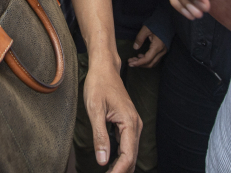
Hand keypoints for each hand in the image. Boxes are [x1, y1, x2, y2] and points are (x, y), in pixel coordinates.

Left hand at [83, 57, 141, 171]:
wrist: (105, 68)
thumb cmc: (99, 85)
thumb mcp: (95, 110)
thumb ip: (99, 136)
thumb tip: (102, 161)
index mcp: (129, 122)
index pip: (128, 156)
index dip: (119, 171)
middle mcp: (135, 125)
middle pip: (132, 157)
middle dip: (121, 171)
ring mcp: (133, 124)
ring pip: (130, 153)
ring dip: (121, 166)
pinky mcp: (128, 124)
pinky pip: (127, 145)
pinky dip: (120, 157)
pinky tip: (111, 163)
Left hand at [128, 26, 166, 67]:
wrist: (168, 20)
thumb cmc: (157, 23)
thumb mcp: (146, 29)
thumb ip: (140, 39)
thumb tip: (135, 48)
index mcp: (157, 47)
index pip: (147, 59)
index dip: (138, 63)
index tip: (130, 63)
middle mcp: (162, 51)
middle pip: (150, 64)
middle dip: (140, 64)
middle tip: (130, 62)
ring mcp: (164, 51)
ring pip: (153, 62)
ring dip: (144, 63)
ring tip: (134, 59)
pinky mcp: (163, 50)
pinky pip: (155, 59)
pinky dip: (148, 60)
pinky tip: (140, 56)